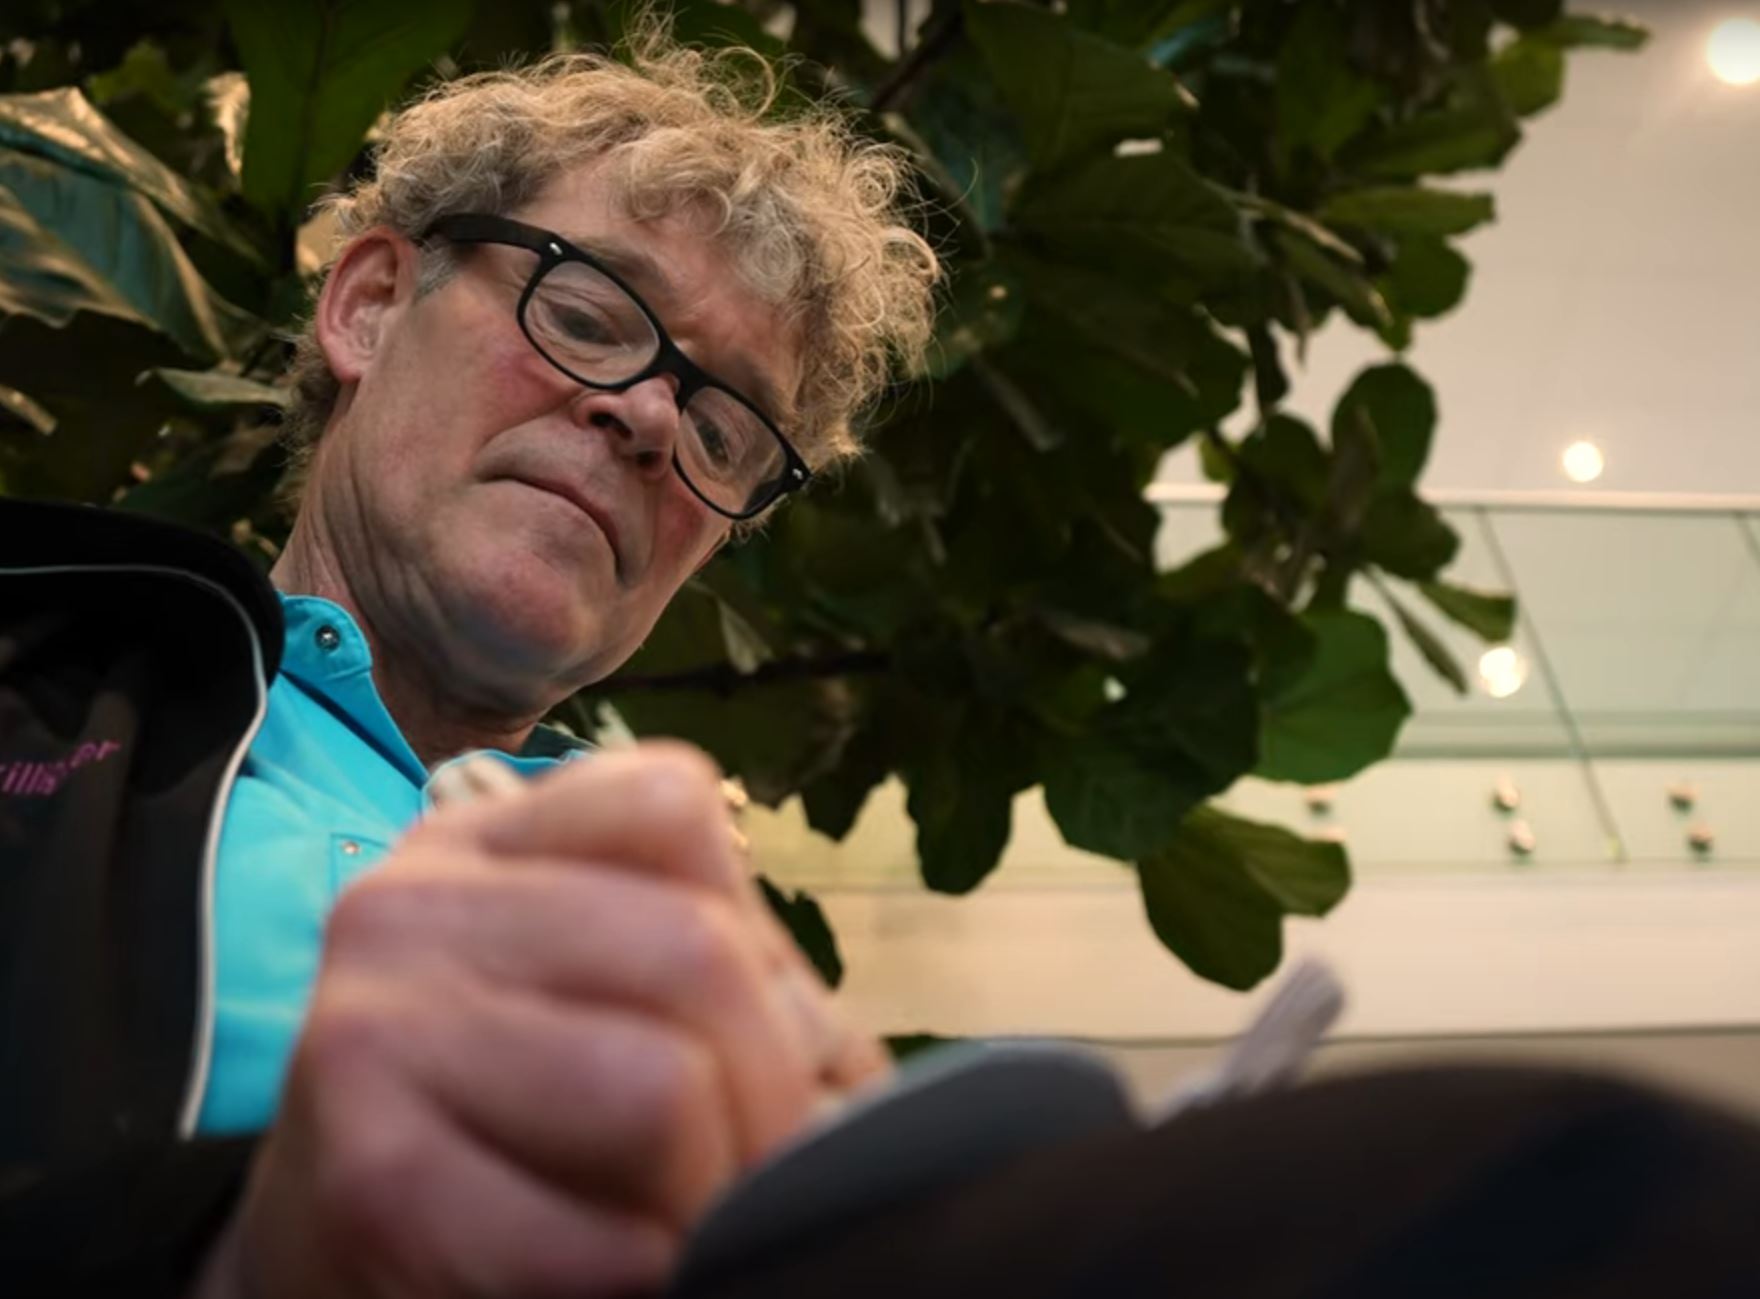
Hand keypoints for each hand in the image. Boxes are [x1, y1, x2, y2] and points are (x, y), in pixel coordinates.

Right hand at [198, 742, 886, 1297]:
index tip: (757, 1046)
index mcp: (488, 839)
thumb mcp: (605, 1001)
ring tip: (691, 1222)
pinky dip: (646, 1270)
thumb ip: (729, 989)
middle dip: (774, 1096)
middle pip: (695, 951)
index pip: (672, 803)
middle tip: (764, 1177)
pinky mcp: (365, 1174)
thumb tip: (849, 1079)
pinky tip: (630, 1271)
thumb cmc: (511, 1115)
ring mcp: (372, 1024)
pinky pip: (588, 1236)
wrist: (332, 1237)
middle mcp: (413, 900)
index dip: (763, 945)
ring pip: (657, 1085)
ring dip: (715, 1190)